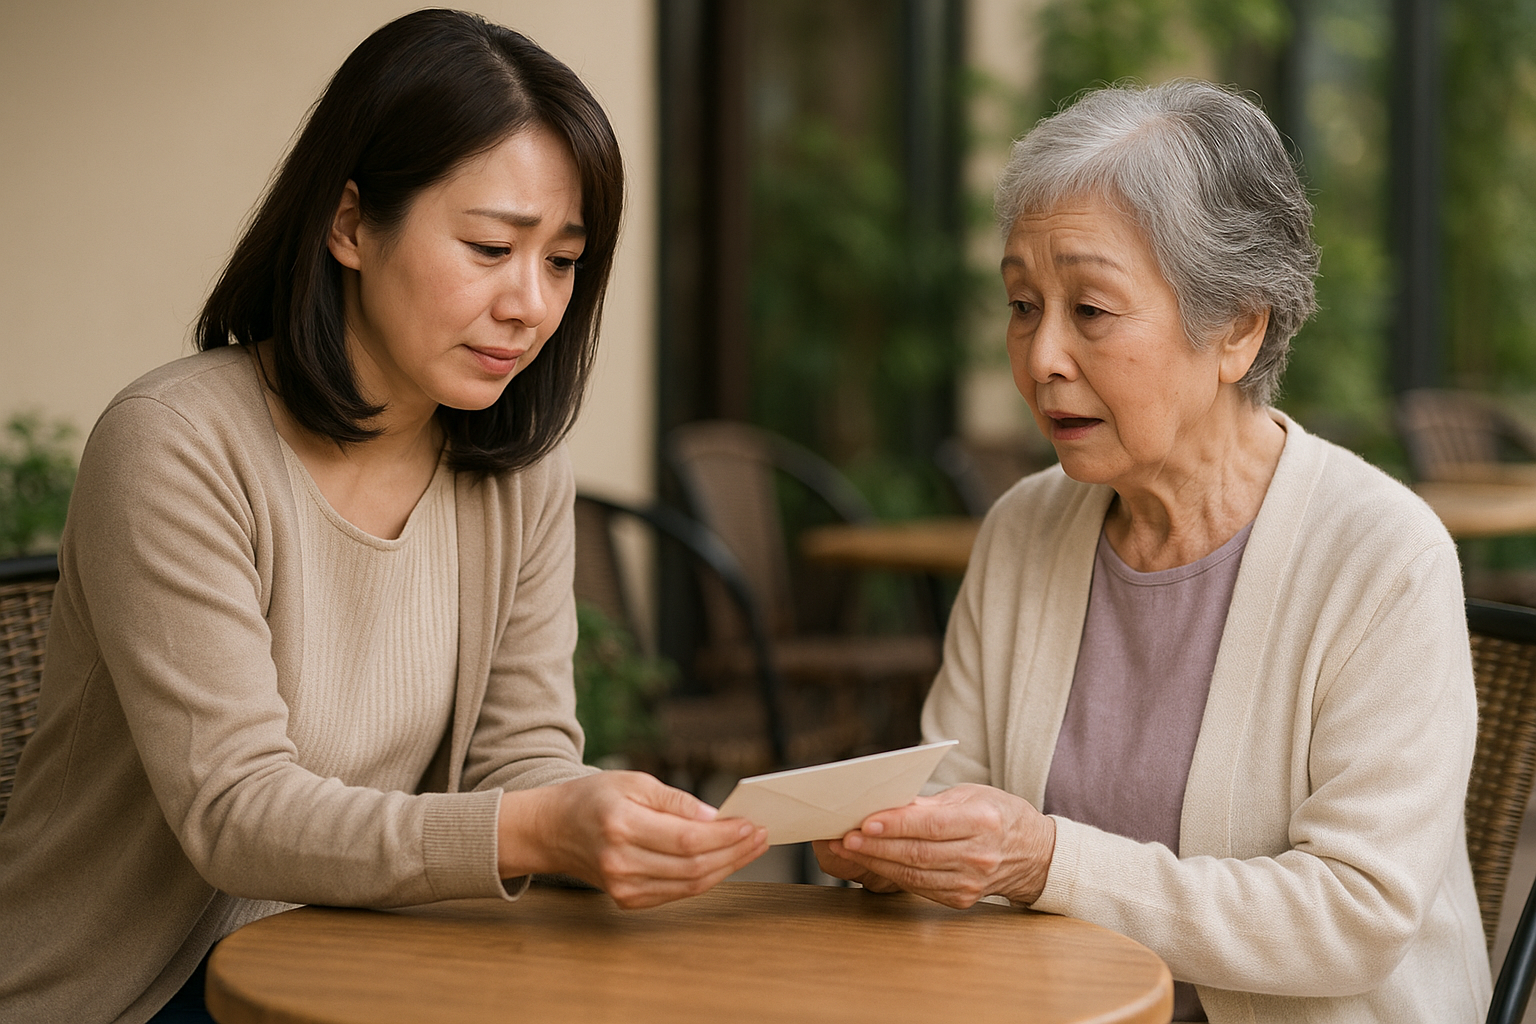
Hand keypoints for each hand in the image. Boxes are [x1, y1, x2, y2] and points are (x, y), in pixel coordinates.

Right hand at [498, 771, 767, 908]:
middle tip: (761, 835)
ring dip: (727, 867)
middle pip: (693, 866)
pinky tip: (724, 861)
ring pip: (690, 884)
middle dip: (734, 852)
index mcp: (621, 825)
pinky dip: (705, 878)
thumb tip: (715, 817)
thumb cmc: (594, 798)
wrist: (552, 830)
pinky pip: (677, 893)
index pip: (686, 839)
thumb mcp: (633, 781)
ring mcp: (622, 887)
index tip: (751, 823)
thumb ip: (676, 801)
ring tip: (751, 847)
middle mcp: (621, 862)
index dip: (724, 835)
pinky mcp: (627, 899)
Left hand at [826, 784, 1055, 908]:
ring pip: (914, 874)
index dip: (895, 825)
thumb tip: (891, 804)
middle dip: (876, 846)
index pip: (931, 825)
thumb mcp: (972, 794)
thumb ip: (931, 803)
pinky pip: (919, 888)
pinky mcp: (962, 899)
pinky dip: (893, 875)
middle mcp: (978, 856)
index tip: (865, 821)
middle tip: (845, 837)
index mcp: (982, 822)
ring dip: (876, 862)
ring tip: (849, 849)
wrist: (1034, 854)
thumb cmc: (999, 815)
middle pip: (917, 853)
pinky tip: (873, 864)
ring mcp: (970, 882)